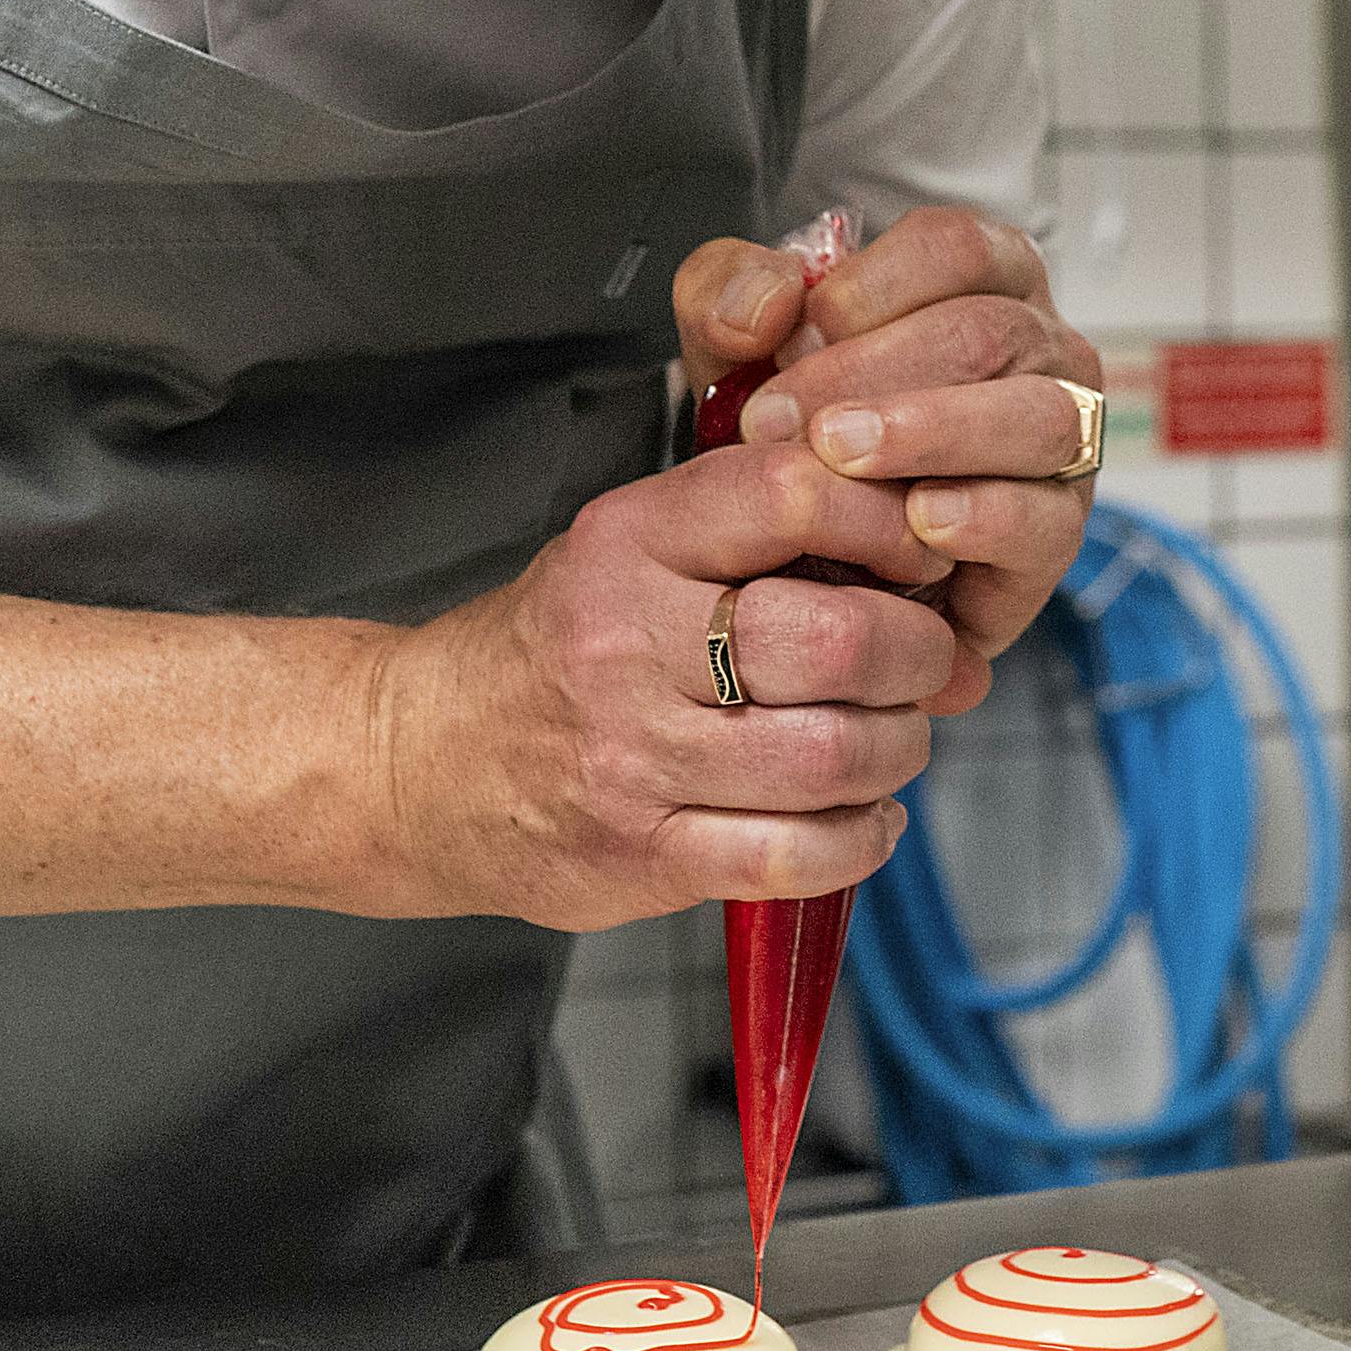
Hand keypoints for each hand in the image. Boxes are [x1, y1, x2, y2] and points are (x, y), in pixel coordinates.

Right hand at [369, 428, 972, 928]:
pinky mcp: (641, 855)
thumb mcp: (631, 549)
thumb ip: (760, 538)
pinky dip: (861, 839)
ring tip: (893, 738)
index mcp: (630, 542)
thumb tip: (933, 570)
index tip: (921, 555)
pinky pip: (794, 854)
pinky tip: (863, 817)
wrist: (417, 762)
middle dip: (917, 652)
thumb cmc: (553, 649)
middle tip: (926, 661)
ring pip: (832, 754)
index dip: (890, 523)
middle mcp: (628, 642)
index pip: (792, 495)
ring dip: (899, 748)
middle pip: (835, 638)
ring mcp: (633, 757)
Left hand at [681, 205, 1103, 669]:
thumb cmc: (799, 419)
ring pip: (1034, 417)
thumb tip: (776, 295)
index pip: (958, 247)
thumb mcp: (738, 346)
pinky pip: (1045, 517)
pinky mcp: (1057, 531)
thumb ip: (730, 291)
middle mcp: (1043, 348)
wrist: (809, 543)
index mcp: (986, 279)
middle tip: (779, 419)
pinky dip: (983, 515)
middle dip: (871, 374)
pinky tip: (917, 520)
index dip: (873, 286)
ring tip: (841, 456)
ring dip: (930, 432)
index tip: (795, 336)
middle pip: (986, 332)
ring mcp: (1066, 440)